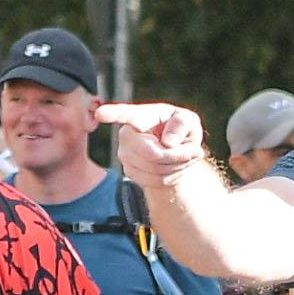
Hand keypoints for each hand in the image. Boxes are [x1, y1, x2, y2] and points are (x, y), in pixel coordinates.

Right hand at [94, 101, 208, 187]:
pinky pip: (155, 180)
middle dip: (177, 156)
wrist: (174, 152)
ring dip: (177, 166)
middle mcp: (127, 135)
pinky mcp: (130, 171)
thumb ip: (182, 125)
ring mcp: (125, 154)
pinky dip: (172, 177)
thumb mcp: (189, 120)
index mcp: (141, 116)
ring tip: (184, 157)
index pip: (125, 114)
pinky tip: (173, 167)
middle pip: (152, 153)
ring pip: (155, 169)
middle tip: (194, 151)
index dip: (111, 114)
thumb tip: (167, 142)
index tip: (99, 113)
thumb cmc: (180, 129)